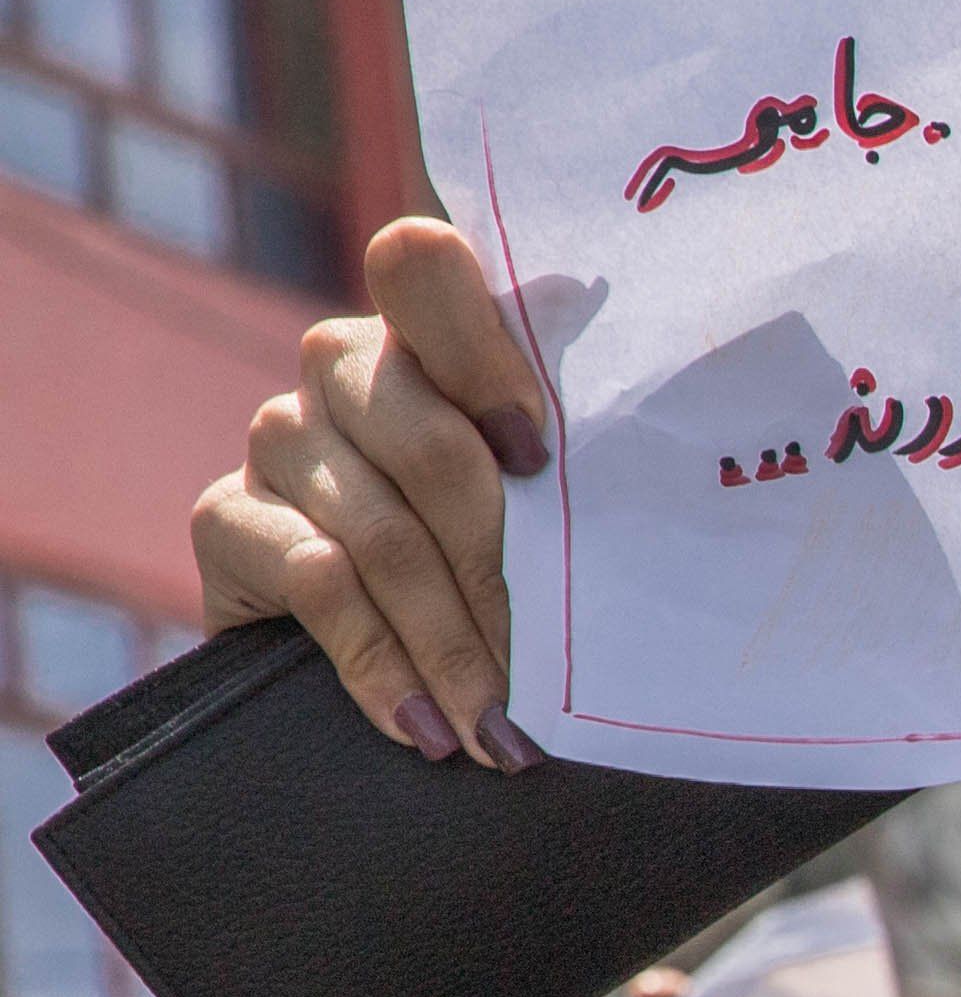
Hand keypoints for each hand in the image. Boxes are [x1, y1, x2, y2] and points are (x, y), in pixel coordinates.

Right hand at [187, 220, 552, 768]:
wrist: (411, 659)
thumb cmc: (533, 564)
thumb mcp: (574, 509)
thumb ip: (590, 468)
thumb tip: (697, 470)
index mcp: (437, 334)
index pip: (422, 266)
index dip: (480, 347)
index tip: (541, 452)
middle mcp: (346, 367)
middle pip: (426, 439)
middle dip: (502, 565)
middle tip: (554, 658)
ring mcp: (282, 436)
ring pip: (383, 532)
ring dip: (455, 644)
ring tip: (506, 730)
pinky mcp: (226, 517)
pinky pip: (315, 585)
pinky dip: (383, 667)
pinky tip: (428, 728)